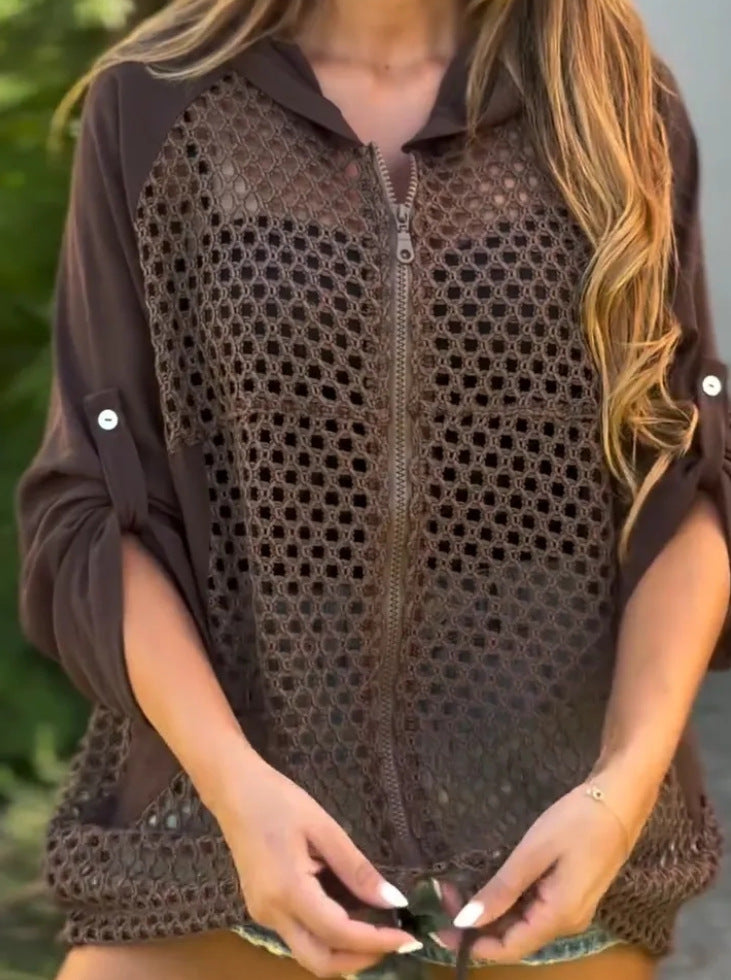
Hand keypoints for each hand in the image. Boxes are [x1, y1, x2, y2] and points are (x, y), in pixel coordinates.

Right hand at [213, 750, 420, 976]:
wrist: (232, 789)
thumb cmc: (277, 799)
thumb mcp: (323, 827)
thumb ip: (356, 868)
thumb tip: (394, 900)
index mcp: (288, 890)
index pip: (338, 933)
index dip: (376, 941)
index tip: (409, 938)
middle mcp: (272, 913)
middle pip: (319, 961)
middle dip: (360, 961)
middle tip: (395, 943)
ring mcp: (263, 914)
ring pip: (308, 953)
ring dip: (344, 952)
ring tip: (379, 932)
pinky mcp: (262, 908)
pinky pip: (299, 936)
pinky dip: (328, 938)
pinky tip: (350, 917)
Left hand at [434, 776, 654, 964]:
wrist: (621, 800)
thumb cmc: (578, 821)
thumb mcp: (533, 852)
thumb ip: (501, 890)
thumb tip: (466, 921)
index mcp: (558, 917)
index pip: (509, 949)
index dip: (472, 945)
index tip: (439, 927)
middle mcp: (567, 923)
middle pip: (515, 937)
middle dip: (478, 923)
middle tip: (444, 895)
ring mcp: (572, 909)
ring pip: (524, 923)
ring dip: (491, 911)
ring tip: (457, 887)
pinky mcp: (573, 893)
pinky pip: (535, 909)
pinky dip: (509, 901)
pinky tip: (490, 884)